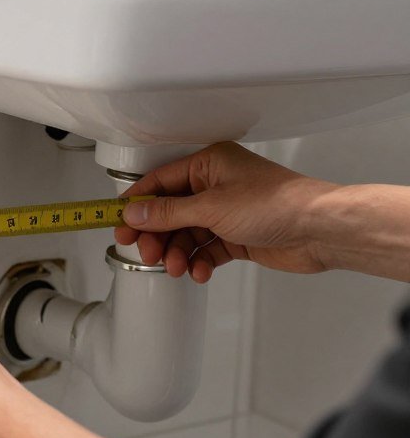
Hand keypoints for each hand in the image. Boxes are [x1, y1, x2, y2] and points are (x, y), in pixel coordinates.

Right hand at [115, 142, 337, 282]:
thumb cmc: (276, 204)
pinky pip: (206, 250)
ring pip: (186, 234)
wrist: (319, 230)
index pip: (159, 182)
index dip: (137, 204)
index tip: (118, 223)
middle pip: (170, 212)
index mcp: (208, 165)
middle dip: (156, 235)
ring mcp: (226, 212)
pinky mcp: (237, 236)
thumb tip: (135, 213)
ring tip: (175, 267)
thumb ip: (168, 212)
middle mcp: (215, 186)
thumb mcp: (211, 207)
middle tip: (145, 252)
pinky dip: (198, 262)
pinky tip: (198, 272)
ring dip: (177, 253)